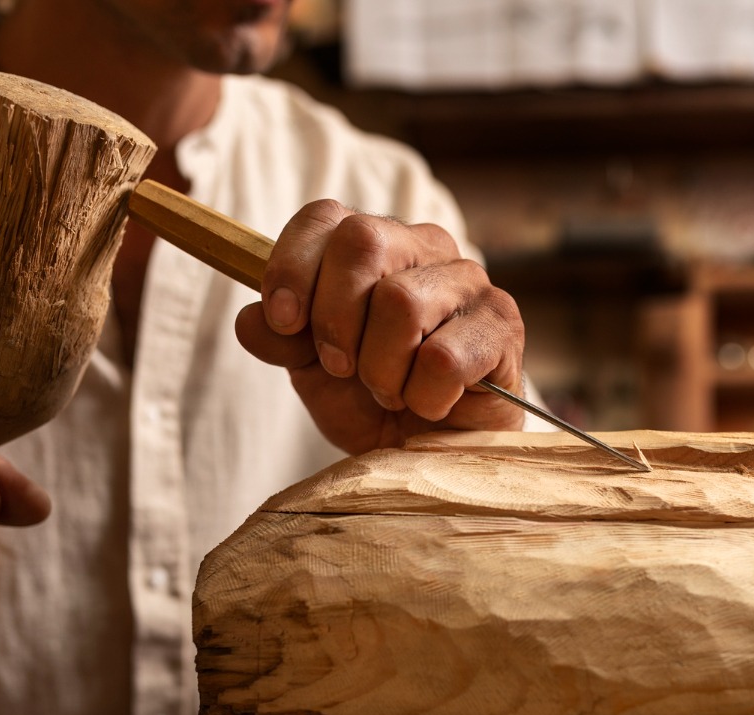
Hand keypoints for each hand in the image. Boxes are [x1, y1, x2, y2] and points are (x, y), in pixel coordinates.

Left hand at [234, 200, 525, 454]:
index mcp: (376, 245)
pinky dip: (423, 396)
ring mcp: (470, 283)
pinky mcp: (502, 327)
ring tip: (391, 392)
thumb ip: (281, 340)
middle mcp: (426, 248)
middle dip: (335, 318)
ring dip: (381, 370)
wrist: (432, 456)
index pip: (326, 218)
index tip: (283, 321)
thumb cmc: (376, 402)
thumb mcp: (312, 372)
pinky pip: (443, 358)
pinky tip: (431, 404)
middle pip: (363, 241)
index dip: (293, 267)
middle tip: (342, 367)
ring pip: (401, 303)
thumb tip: (251, 320)